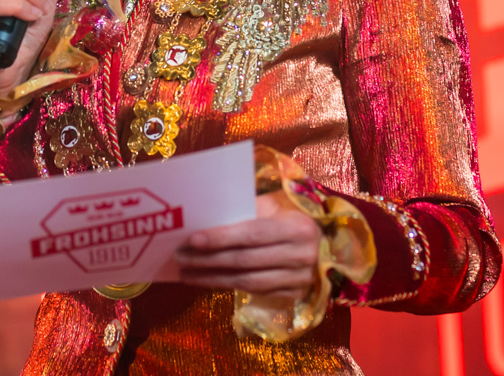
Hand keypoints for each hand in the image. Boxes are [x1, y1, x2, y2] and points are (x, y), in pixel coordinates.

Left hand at [173, 193, 320, 297]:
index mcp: (298, 227)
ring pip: (246, 282)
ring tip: (186, 271)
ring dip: (212, 277)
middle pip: (245, 260)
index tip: (192, 238)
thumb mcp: (275, 207)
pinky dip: (226, 286)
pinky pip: (253, 292)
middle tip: (180, 256)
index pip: (252, 233)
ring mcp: (299, 280)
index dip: (221, 237)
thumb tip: (206, 217)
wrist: (323, 245)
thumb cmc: (290, 218)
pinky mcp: (294, 296)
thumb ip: (247, 211)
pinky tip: (206, 280)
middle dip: (208, 259)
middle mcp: (302, 256)